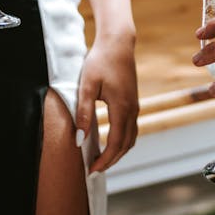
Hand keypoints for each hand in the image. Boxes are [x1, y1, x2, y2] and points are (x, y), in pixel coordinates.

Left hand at [75, 32, 138, 173]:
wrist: (118, 43)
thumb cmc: (100, 61)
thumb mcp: (87, 85)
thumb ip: (83, 112)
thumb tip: (79, 138)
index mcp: (121, 107)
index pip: (115, 142)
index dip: (104, 159)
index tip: (91, 170)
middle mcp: (132, 110)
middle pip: (125, 145)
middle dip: (111, 160)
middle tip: (94, 171)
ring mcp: (135, 106)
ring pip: (131, 138)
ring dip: (118, 152)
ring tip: (102, 160)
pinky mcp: (133, 102)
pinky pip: (131, 129)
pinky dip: (122, 141)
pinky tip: (110, 142)